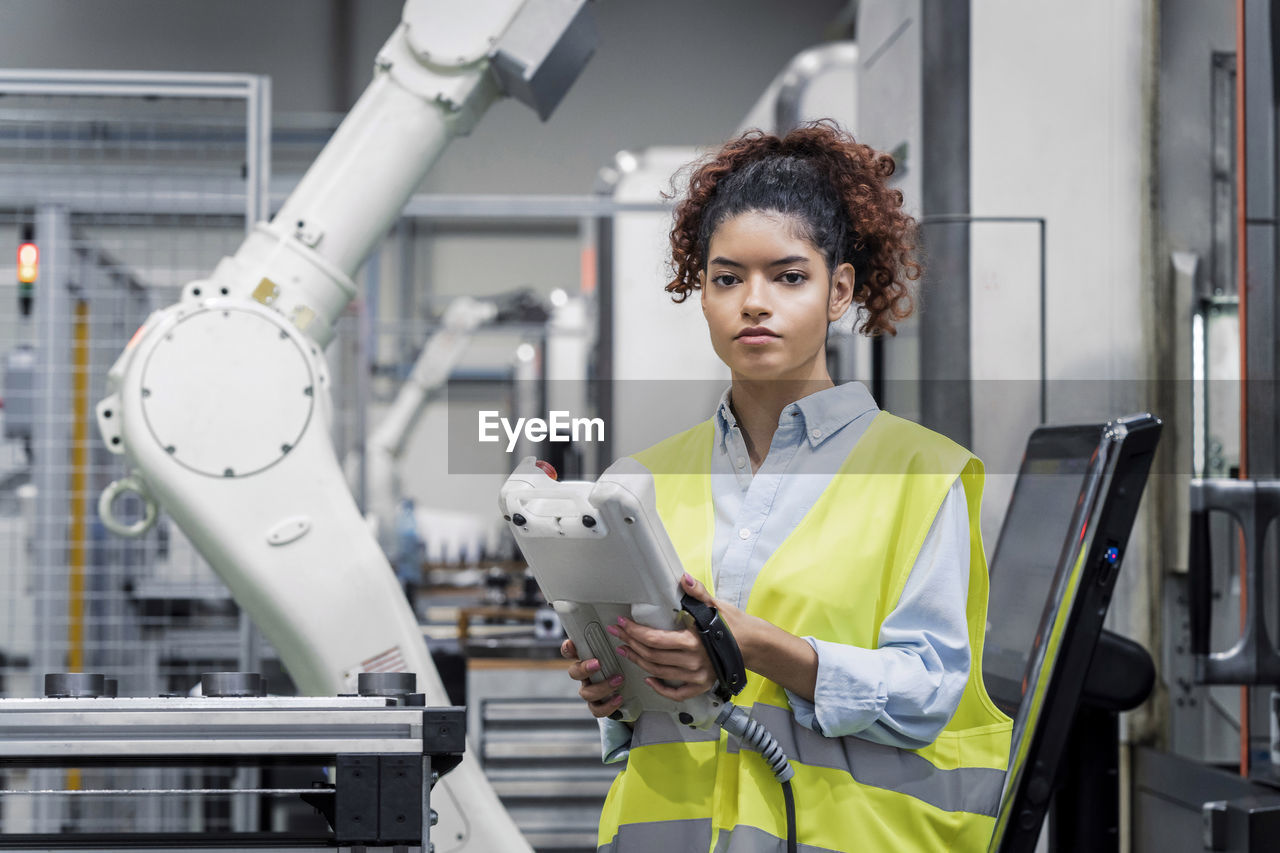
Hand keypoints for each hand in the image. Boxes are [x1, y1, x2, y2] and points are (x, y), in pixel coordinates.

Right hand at [561, 637, 625, 717]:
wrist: (631, 689)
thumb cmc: (621, 664)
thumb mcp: (617, 650)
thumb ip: (615, 639)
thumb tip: (622, 620)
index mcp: (586, 659)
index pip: (569, 652)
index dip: (568, 649)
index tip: (572, 644)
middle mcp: (585, 676)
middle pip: (574, 673)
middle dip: (584, 668)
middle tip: (598, 663)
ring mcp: (590, 691)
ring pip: (585, 693)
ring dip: (602, 687)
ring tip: (619, 680)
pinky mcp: (598, 705)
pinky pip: (596, 709)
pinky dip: (607, 705)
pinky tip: (619, 698)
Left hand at [609, 572, 751, 701]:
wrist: (753, 645)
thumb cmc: (733, 624)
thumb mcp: (715, 604)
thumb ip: (697, 592)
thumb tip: (683, 578)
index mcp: (693, 641)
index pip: (655, 639)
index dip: (635, 631)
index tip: (622, 623)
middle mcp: (693, 662)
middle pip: (651, 655)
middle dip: (631, 643)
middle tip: (618, 633)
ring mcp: (696, 677)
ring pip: (658, 671)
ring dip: (638, 661)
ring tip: (625, 650)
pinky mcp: (701, 686)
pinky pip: (676, 692)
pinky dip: (659, 687)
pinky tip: (647, 679)